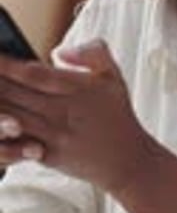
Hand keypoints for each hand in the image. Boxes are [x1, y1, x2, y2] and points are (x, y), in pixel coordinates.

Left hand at [0, 41, 156, 194]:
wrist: (128, 161)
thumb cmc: (118, 115)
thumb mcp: (114, 77)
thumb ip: (93, 53)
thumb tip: (59, 51)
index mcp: (76, 89)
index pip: (32, 73)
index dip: (7, 64)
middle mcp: (61, 112)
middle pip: (14, 94)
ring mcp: (52, 136)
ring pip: (11, 118)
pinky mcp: (47, 156)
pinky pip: (17, 144)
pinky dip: (3, 134)